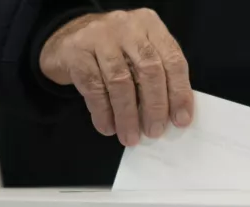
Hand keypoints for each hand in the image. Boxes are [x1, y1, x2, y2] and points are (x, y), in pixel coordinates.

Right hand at [40, 9, 193, 146]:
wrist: (69, 38)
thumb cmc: (115, 52)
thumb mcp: (141, 53)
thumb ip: (160, 75)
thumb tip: (173, 116)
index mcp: (151, 26)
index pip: (173, 61)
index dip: (179, 93)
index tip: (180, 120)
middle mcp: (127, 27)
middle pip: (149, 70)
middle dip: (154, 107)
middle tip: (154, 131)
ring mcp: (100, 36)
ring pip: (120, 82)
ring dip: (127, 116)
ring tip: (130, 136)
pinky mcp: (76, 52)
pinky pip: (94, 88)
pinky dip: (103, 112)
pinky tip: (108, 127)